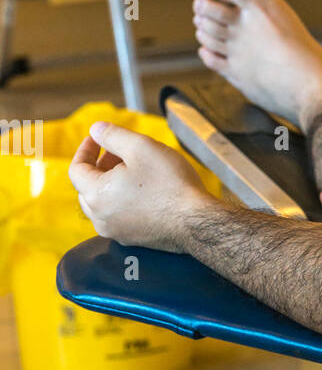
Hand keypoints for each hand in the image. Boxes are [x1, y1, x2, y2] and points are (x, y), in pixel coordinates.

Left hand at [68, 121, 212, 251]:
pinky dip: (121, 200)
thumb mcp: (141, 146)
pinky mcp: (132, 239)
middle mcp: (100, 218)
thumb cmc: (171, 183)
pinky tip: (143, 191)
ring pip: (101, 204)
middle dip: (98, 166)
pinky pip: (117, 216)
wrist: (197, 221)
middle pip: (86, 188)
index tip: (98, 138)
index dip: (86, 148)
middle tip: (118, 152)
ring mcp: (116, 231)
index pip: (76, 169)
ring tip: (133, 171)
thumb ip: (112, 135)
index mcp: (96, 194)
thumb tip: (95, 129)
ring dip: (109, 184)